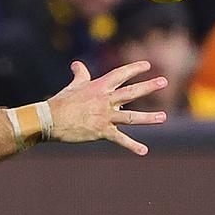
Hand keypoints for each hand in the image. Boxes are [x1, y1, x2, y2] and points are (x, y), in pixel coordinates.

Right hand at [49, 60, 166, 155]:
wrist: (50, 119)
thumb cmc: (61, 102)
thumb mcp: (73, 86)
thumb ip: (80, 75)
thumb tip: (76, 64)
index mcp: (99, 87)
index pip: (120, 74)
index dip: (134, 69)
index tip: (147, 65)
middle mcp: (105, 100)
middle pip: (131, 92)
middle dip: (148, 86)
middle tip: (164, 81)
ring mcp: (104, 116)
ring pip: (131, 117)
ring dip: (148, 117)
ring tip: (163, 117)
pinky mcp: (101, 131)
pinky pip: (120, 139)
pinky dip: (132, 146)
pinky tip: (144, 151)